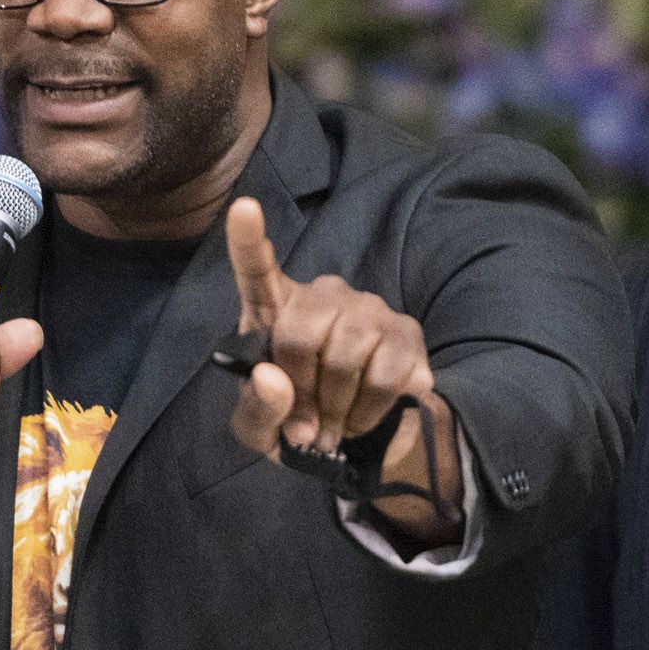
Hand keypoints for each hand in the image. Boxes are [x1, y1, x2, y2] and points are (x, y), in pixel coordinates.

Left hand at [224, 196, 462, 548]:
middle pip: (299, 334)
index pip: (256, 268)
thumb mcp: (259, 430)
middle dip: (300, 391)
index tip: (243, 208)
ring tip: (334, 425)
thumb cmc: (294, 423)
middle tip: (306, 424)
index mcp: (273, 310)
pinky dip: (369, 413)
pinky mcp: (406, 332)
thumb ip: (257, 409)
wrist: (356, 441)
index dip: (248, 240)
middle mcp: (322, 297)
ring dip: (336, 409)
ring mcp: (367, 309)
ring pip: (344, 359)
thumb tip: (272, 379)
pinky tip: (363, 417)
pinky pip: (384, 377)